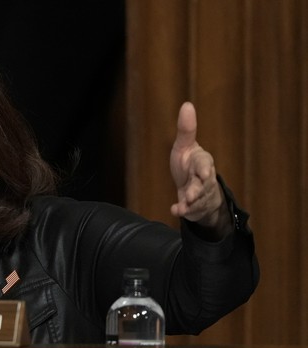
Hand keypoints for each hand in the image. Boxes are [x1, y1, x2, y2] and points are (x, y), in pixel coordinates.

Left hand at [169, 102, 230, 236]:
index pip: (205, 164)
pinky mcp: (192, 207)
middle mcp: (203, 179)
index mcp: (202, 163)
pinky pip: (188, 210)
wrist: (195, 187)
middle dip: (198, 189)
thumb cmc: (189, 164)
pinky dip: (182, 210)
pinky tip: (174, 210)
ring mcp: (199, 195)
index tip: (203, 172)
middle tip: (192, 194)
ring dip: (190, 202)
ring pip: (198, 199)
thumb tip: (187, 104)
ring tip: (183, 206)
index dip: (204, 168)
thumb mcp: (185, 146)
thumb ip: (186, 130)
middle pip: (203, 185)